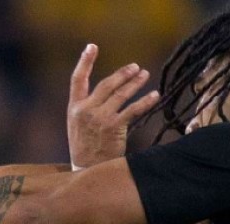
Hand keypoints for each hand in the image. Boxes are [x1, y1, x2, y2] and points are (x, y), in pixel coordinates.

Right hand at [67, 44, 159, 168]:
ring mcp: (100, 118)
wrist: (86, 171)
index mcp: (74, 108)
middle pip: (106, 84)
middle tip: (135, 67)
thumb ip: (87, 109)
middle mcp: (85, 110)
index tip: (92, 47)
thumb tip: (105, 94)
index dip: (85, 61)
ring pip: (121, 94)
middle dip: (122, 74)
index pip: (77, 79)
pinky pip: (133, 110)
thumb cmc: (84, 149)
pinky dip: (145, 101)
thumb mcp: (77, 126)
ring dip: (135, 83)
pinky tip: (154, 95)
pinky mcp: (114, 127)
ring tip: (144, 75)